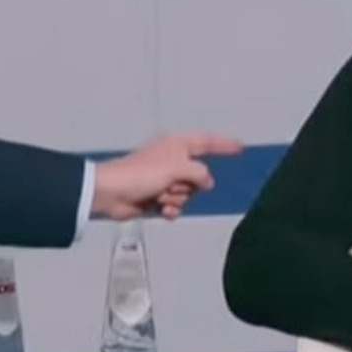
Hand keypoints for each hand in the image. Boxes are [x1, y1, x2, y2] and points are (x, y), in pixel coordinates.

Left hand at [91, 131, 242, 220]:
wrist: (111, 194)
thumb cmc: (141, 173)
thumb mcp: (175, 167)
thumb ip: (198, 173)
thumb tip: (206, 182)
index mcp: (177, 145)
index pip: (207, 142)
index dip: (224, 145)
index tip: (240, 147)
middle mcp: (173, 161)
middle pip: (199, 176)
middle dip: (189, 185)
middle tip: (171, 184)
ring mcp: (166, 180)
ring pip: (189, 194)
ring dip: (176, 198)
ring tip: (159, 196)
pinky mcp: (158, 198)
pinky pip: (177, 206)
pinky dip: (170, 209)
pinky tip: (159, 208)